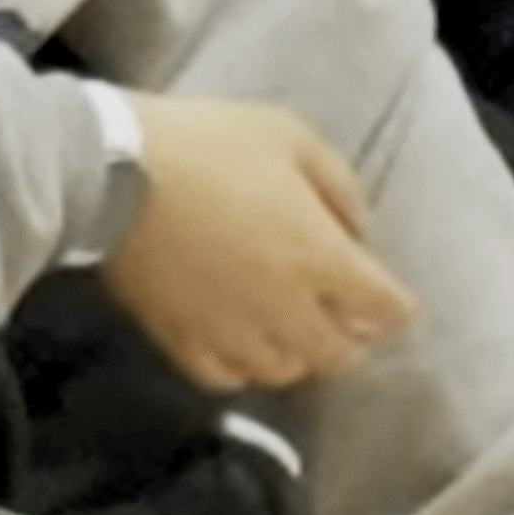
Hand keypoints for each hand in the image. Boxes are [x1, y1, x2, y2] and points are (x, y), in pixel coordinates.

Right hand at [107, 96, 413, 393]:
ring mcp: (230, 330)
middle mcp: (283, 306)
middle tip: (350, 319)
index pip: (382, 305)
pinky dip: (246, 368)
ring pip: (285, 372)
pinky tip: (245, 346)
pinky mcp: (181, 340)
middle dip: (354, 337)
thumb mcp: (289, 136)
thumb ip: (337, 185)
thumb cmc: (206, 143)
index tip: (400, 304)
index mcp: (317, 255)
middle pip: (338, 352)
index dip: (397, 307)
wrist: (113, 171)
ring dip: (302, 355)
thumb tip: (357, 230)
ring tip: (298, 332)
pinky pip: (226, 378)